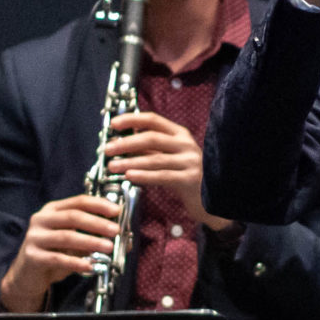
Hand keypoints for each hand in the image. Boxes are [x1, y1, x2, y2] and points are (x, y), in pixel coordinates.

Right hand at [0, 195, 121, 312]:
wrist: (27, 275)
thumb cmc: (54, 254)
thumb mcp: (74, 242)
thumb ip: (93, 237)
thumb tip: (123, 239)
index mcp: (53, 210)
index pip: (78, 202)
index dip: (99, 204)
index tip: (117, 211)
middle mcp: (41, 220)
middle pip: (73, 216)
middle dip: (97, 223)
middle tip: (115, 230)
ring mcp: (35, 237)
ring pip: (66, 236)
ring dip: (90, 241)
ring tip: (108, 247)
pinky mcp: (32, 256)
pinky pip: (57, 258)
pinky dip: (76, 262)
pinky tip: (90, 266)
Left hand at [100, 112, 227, 229]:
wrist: (212, 200)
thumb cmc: (186, 178)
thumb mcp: (169, 158)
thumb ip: (151, 150)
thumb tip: (123, 141)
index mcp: (180, 134)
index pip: (153, 120)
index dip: (132, 119)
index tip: (114, 124)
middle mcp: (186, 145)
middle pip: (152, 138)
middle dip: (126, 143)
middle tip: (108, 149)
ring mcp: (190, 162)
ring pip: (155, 159)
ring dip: (130, 162)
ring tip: (113, 166)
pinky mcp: (190, 179)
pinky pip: (162, 176)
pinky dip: (144, 176)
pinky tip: (130, 177)